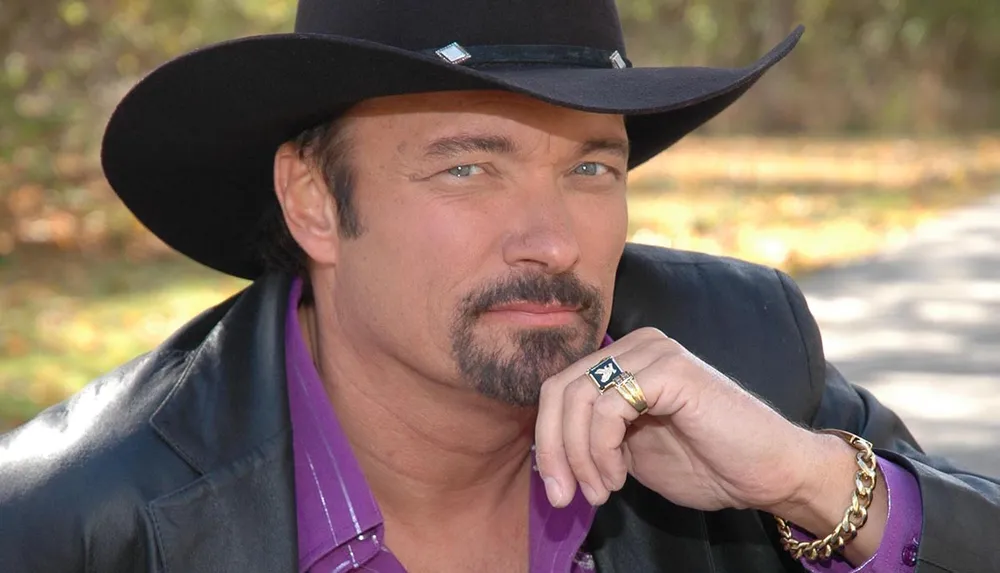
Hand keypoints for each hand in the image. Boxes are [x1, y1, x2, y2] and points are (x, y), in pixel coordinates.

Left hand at [534, 327, 820, 512]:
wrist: (770, 473)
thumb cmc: (709, 464)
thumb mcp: (630, 451)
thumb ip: (593, 438)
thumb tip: (546, 451)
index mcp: (624, 360)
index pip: (560, 388)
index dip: (547, 440)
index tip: (556, 489)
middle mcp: (636, 346)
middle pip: (559, 389)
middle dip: (553, 450)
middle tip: (565, 496)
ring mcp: (654, 353)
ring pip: (578, 399)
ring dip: (578, 457)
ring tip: (600, 491)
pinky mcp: (671, 370)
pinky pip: (608, 408)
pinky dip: (601, 450)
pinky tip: (618, 477)